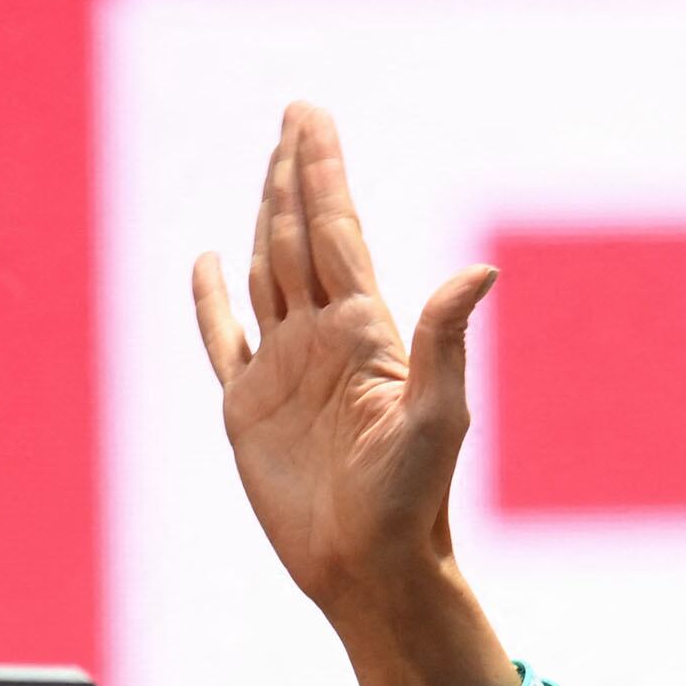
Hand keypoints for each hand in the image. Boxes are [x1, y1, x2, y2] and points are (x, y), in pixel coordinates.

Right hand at [189, 102, 498, 642]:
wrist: (373, 569)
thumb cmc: (414, 501)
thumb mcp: (439, 416)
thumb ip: (446, 338)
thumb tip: (480, 271)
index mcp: (364, 332)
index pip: (337, 232)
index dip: (322, 172)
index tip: (312, 117)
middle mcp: (322, 340)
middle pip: (299, 237)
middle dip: (294, 175)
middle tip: (296, 116)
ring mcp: (283, 370)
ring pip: (266, 273)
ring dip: (262, 216)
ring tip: (267, 166)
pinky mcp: (248, 409)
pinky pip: (222, 339)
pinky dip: (210, 300)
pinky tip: (205, 262)